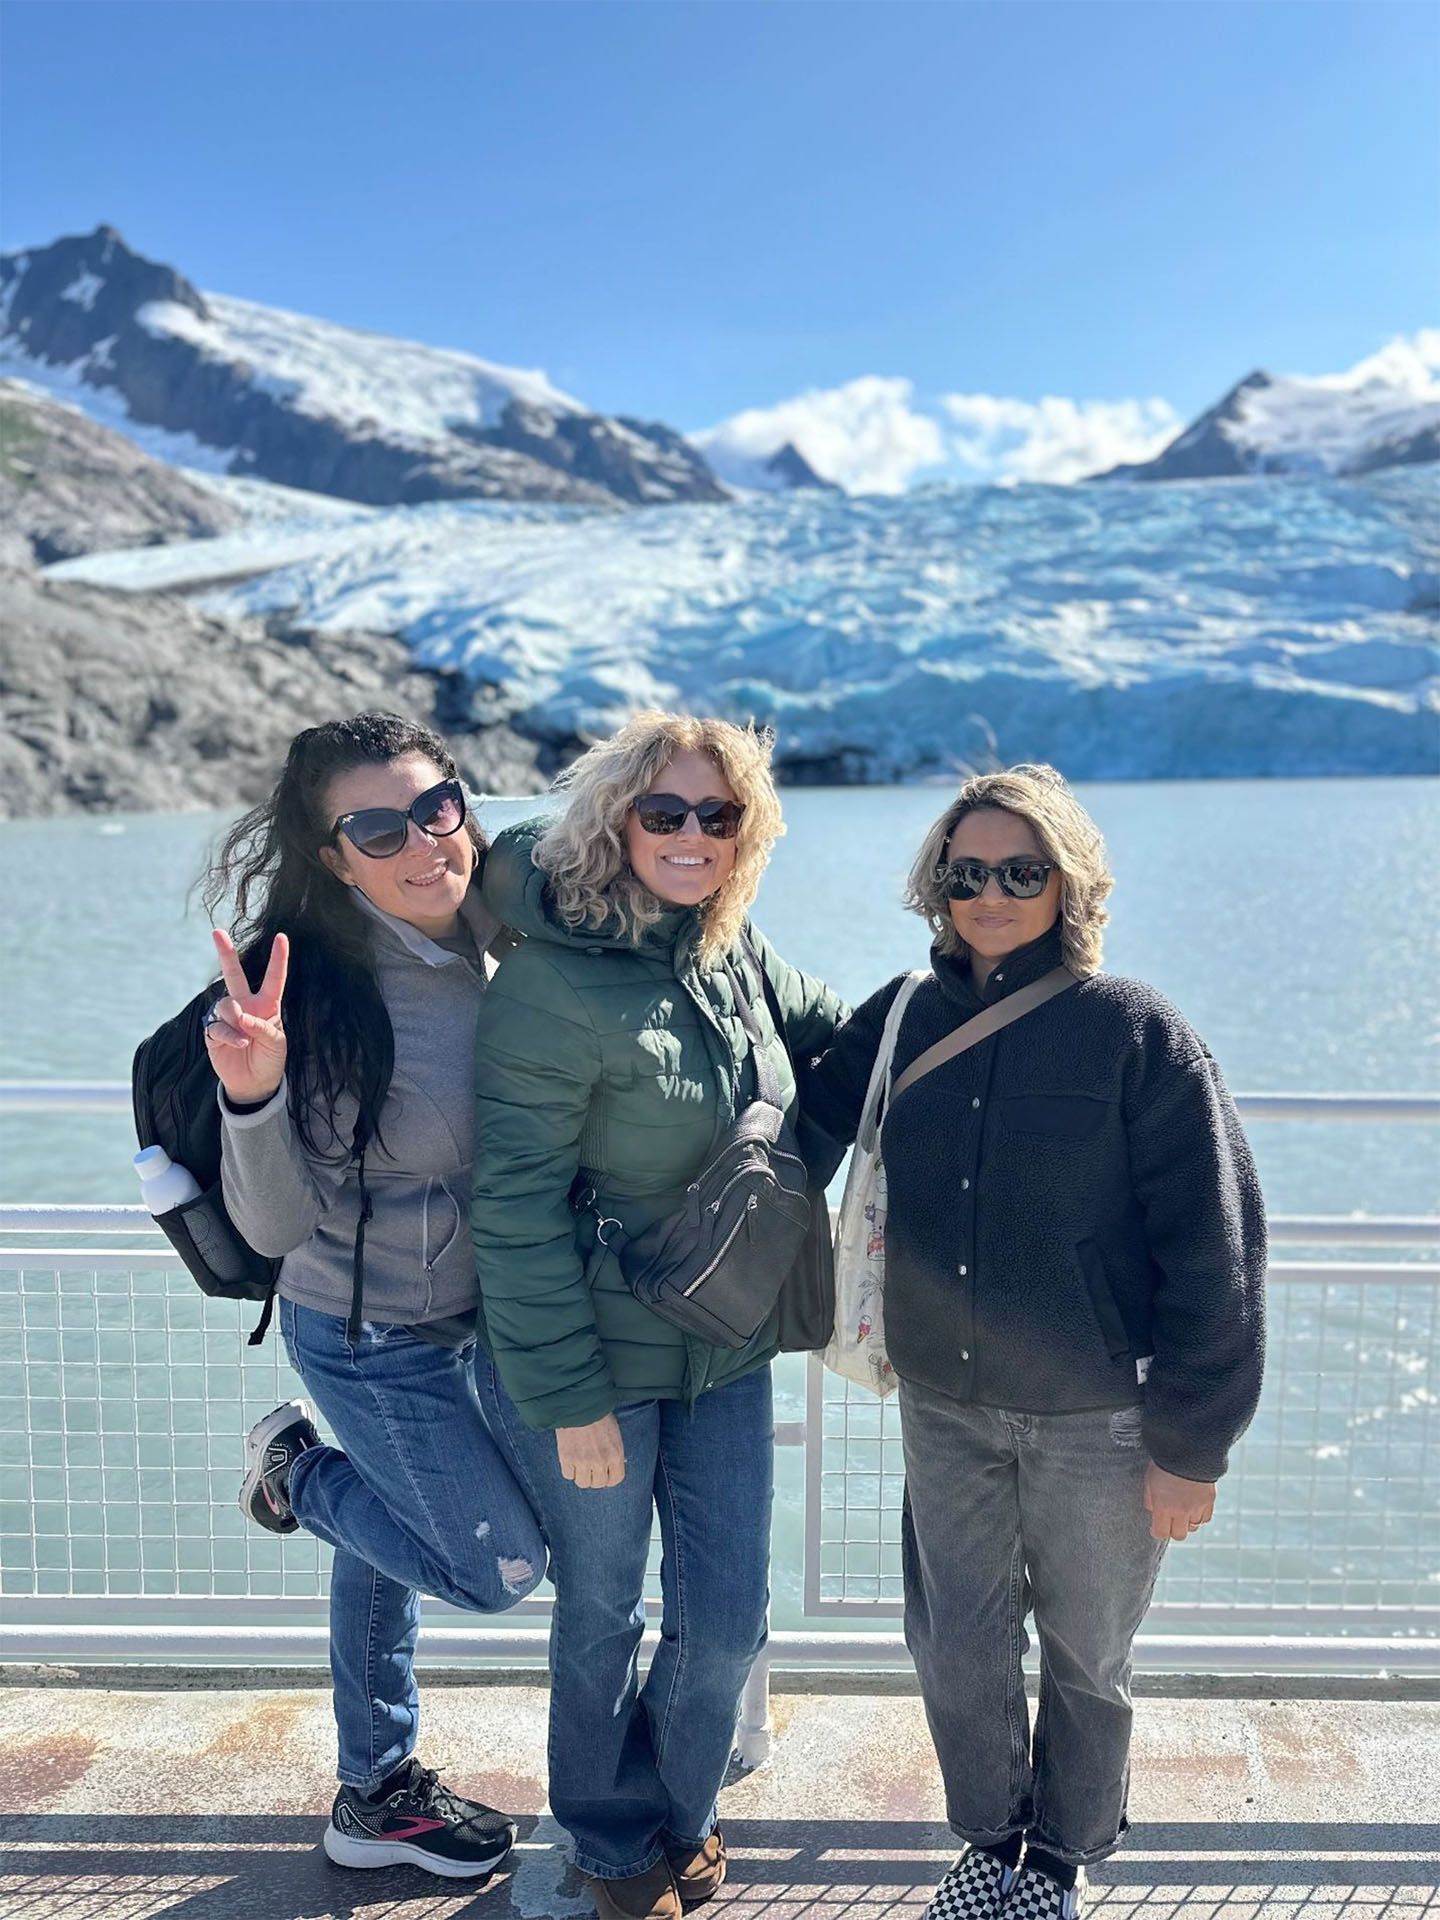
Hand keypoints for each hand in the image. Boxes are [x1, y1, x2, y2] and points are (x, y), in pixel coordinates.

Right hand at [204, 927, 289, 1106]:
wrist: (254, 1084)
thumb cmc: (270, 1060)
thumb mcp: (277, 1044)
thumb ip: (262, 1027)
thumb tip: (239, 1016)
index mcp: (268, 1005)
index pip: (274, 979)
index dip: (278, 958)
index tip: (282, 937)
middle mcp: (246, 1006)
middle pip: (234, 975)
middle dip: (225, 953)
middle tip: (217, 932)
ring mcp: (228, 1018)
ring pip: (226, 1004)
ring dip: (236, 1020)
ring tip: (246, 1039)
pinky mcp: (213, 1032)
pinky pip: (216, 1025)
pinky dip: (228, 1035)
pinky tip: (238, 1044)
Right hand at [555, 1415, 624, 1489]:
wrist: (579, 1404)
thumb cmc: (598, 1416)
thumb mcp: (614, 1433)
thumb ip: (614, 1452)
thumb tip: (613, 1465)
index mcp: (615, 1455)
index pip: (615, 1479)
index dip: (609, 1479)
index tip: (604, 1474)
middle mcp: (600, 1461)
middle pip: (598, 1484)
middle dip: (595, 1477)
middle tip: (591, 1468)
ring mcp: (583, 1461)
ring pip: (583, 1483)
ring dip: (581, 1476)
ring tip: (580, 1465)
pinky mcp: (567, 1459)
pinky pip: (568, 1475)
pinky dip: (569, 1470)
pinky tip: (570, 1460)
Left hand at [1144, 1462, 1216, 1541]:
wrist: (1189, 1450)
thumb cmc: (1165, 1462)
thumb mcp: (1149, 1480)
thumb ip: (1150, 1499)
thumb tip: (1152, 1511)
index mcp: (1163, 1507)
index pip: (1160, 1533)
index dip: (1157, 1531)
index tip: (1156, 1526)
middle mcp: (1181, 1511)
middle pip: (1179, 1535)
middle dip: (1173, 1530)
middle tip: (1170, 1520)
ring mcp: (1197, 1507)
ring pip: (1193, 1527)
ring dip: (1187, 1522)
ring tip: (1183, 1511)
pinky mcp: (1209, 1501)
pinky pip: (1205, 1518)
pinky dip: (1200, 1516)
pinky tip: (1195, 1506)